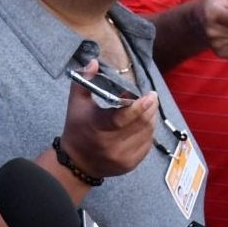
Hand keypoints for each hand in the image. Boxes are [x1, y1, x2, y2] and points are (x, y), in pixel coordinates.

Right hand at [56, 58, 159, 179]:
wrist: (76, 163)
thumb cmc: (77, 129)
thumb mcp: (76, 103)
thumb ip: (84, 80)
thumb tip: (94, 61)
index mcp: (98, 127)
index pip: (123, 117)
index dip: (140, 106)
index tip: (150, 95)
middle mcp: (111, 145)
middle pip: (141, 124)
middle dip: (150, 109)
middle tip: (152, 98)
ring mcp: (122, 157)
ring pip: (147, 134)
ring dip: (150, 119)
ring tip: (148, 109)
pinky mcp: (130, 165)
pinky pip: (147, 145)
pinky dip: (148, 133)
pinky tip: (144, 125)